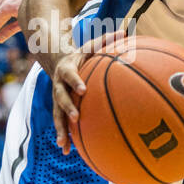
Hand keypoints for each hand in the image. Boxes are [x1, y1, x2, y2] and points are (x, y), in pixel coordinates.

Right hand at [51, 31, 129, 156]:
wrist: (59, 63)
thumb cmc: (82, 56)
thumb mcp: (91, 46)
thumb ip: (105, 40)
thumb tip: (126, 31)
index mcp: (66, 69)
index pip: (70, 75)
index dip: (75, 82)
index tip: (83, 90)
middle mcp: (58, 85)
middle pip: (60, 98)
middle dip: (67, 108)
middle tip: (76, 117)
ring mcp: (57, 99)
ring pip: (57, 115)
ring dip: (61, 129)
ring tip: (64, 144)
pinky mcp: (59, 110)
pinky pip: (61, 124)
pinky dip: (64, 137)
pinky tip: (68, 152)